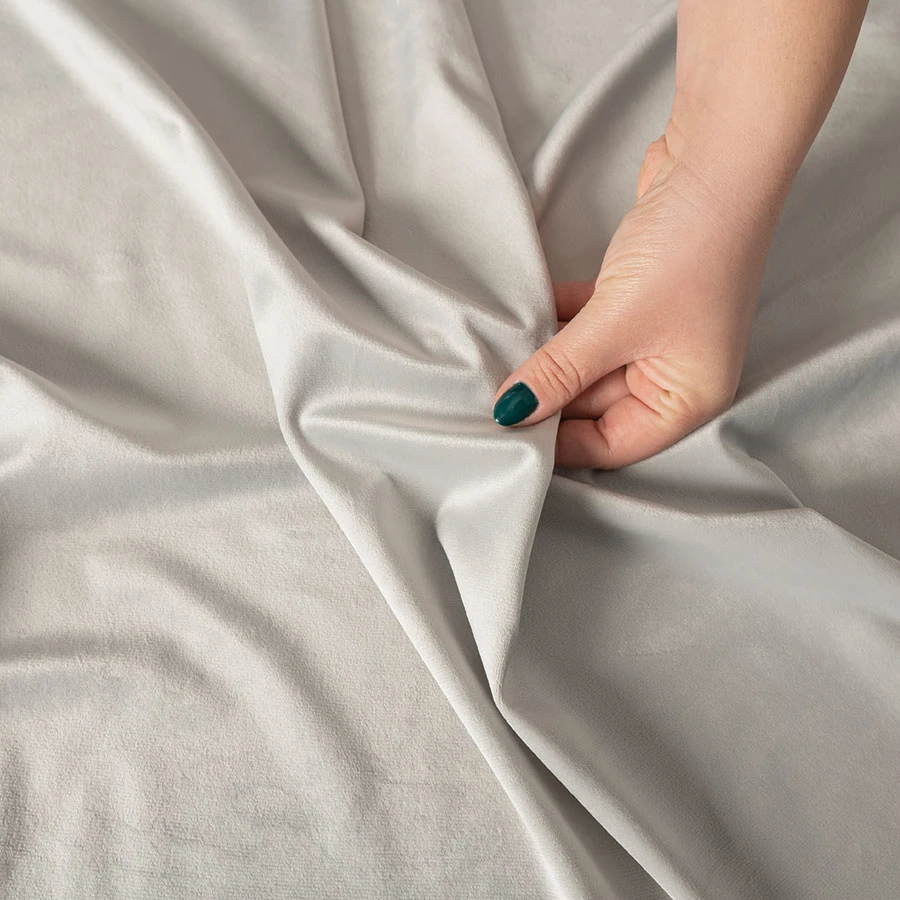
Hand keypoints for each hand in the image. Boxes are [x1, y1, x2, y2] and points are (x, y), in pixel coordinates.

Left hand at [491, 129, 779, 469]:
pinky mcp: (638, 298)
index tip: (508, 433)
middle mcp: (675, 373)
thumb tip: (513, 411)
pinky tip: (522, 320)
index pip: (612, 445)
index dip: (559, 444)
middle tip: (491, 396)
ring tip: (497, 360)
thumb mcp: (615, 323)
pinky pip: (587, 327)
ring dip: (547, 359)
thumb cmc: (691, 248)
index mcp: (688, 399)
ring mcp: (656, 334)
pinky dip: (558, 324)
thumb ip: (559, 372)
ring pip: (586, 364)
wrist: (718, 158)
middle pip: (594, 407)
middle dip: (547, 399)